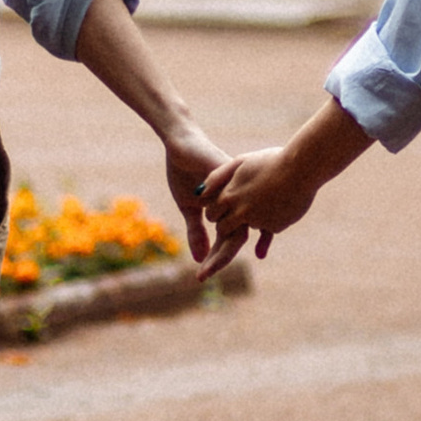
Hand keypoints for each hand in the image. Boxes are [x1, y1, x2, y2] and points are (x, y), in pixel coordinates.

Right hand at [163, 119, 247, 275]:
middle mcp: (239, 199)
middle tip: (203, 276)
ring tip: (205, 265)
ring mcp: (235, 188)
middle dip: (220, 258)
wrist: (181, 143)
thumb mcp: (190, 207)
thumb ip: (197, 231)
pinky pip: (227, 202)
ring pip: (235, 223)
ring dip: (219, 248)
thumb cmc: (187, 172)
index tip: (204, 276)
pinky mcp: (227, 176)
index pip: (232, 237)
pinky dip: (218, 222)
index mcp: (233, 207)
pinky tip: (207, 235)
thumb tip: (200, 259)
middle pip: (237, 235)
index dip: (222, 257)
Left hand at [204, 133, 330, 260]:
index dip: (216, 210)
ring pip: (246, 230)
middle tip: (237, 212)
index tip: (221, 206)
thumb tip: (199, 192)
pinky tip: (279, 205)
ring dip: (249, 222)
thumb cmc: (271, 161)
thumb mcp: (241, 162)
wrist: (301, 168)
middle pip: (224, 228)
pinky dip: (270, 221)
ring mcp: (258, 221)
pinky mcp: (274, 227)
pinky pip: (267, 229)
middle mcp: (241, 212)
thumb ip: (218, 176)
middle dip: (228, 223)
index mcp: (229, 196)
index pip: (212, 213)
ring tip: (260, 204)